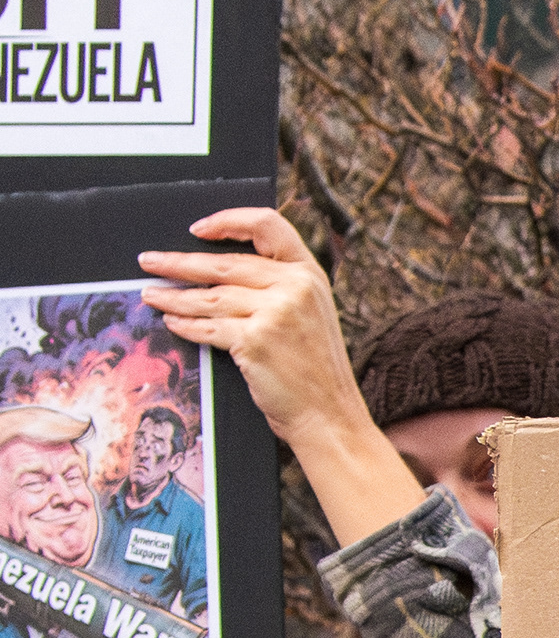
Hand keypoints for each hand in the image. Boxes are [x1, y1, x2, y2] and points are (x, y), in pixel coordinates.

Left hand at [136, 210, 419, 547]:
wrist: (329, 415)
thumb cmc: (315, 370)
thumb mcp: (309, 315)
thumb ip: (278, 288)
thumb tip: (219, 273)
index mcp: (310, 274)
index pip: (268, 225)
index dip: (229, 221)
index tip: (199, 230)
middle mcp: (295, 287)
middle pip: (223, 263)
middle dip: (178, 263)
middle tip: (149, 262)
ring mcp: (275, 312)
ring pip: (208, 296)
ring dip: (172, 297)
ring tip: (150, 295)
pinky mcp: (254, 340)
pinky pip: (207, 327)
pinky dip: (185, 326)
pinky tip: (172, 323)